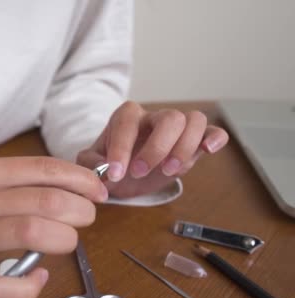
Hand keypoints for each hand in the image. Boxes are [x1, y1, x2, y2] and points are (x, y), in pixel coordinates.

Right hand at [0, 157, 107, 297]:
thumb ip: (25, 179)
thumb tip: (80, 184)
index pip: (43, 169)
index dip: (80, 179)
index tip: (98, 190)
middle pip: (45, 201)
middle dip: (80, 210)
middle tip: (86, 216)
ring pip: (30, 233)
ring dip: (64, 239)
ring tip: (68, 241)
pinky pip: (1, 287)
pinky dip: (30, 286)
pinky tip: (40, 276)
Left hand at [76, 101, 228, 197]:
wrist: (126, 174)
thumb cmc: (111, 164)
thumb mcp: (91, 164)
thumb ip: (89, 164)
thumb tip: (104, 168)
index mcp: (127, 116)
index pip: (127, 123)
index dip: (121, 148)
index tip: (116, 173)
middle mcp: (154, 116)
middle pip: (170, 118)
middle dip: (157, 148)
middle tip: (140, 172)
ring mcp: (177, 127)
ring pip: (193, 121)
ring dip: (185, 148)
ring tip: (169, 170)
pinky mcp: (194, 141)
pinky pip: (212, 130)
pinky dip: (215, 138)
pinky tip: (208, 150)